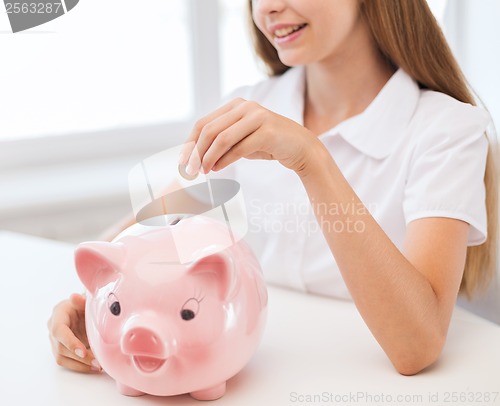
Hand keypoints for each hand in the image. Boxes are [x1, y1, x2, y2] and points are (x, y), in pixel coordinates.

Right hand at [47, 293, 100, 372]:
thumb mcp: (85, 300)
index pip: (59, 331)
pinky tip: (93, 367)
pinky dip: (80, 366)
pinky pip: (67, 361)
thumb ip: (81, 300)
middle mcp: (53, 329)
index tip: (83, 352)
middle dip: (79, 357)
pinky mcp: (61, 349)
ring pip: (62, 358)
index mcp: (58, 315)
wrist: (84, 309)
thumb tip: (74, 296)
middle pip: (61, 348)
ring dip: (80, 365)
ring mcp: (55, 341)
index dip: (70, 342)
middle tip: (97, 362)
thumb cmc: (85, 304)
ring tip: (97, 366)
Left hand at [180, 98, 319, 175]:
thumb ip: (221, 142)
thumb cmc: (268, 144)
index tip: (183, 161)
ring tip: (204, 171)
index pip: (204, 123)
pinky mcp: (268, 131)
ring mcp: (258, 117)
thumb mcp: (241, 140)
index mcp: (236, 105)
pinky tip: (218, 169)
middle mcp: (246, 107)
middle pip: (210, 130)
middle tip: (190, 171)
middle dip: (197, 152)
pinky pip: (239, 148)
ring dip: (209, 157)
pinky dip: (225, 161)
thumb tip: (194, 157)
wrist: (300, 147)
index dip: (190, 143)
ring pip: (222, 138)